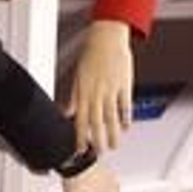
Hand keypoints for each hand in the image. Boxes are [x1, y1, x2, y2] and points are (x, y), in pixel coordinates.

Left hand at [69, 20, 131, 153]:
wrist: (106, 38)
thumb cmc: (92, 55)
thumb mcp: (78, 77)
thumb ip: (73, 97)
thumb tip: (66, 112)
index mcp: (83, 92)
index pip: (79, 120)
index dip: (79, 137)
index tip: (80, 149)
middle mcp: (96, 93)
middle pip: (96, 122)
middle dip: (97, 140)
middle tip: (99, 153)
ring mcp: (111, 90)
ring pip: (111, 117)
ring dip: (113, 134)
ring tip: (114, 145)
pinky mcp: (124, 85)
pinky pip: (125, 105)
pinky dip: (126, 118)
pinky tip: (126, 127)